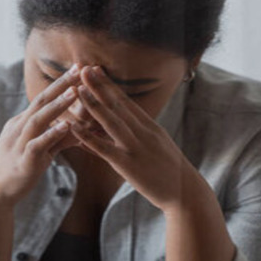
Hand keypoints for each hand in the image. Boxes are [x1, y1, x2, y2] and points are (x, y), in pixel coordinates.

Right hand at [0, 64, 83, 205]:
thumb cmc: (17, 168)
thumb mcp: (39, 150)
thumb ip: (58, 138)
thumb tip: (77, 129)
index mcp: (22, 122)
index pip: (44, 97)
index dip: (61, 83)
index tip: (79, 68)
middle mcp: (19, 128)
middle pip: (42, 101)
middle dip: (62, 84)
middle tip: (79, 69)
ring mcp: (19, 143)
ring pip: (39, 120)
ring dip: (58, 105)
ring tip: (75, 92)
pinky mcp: (23, 161)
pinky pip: (37, 145)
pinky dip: (50, 135)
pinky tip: (65, 127)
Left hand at [68, 65, 200, 211]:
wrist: (187, 193)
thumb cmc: (172, 172)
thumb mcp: (159, 147)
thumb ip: (142, 136)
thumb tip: (128, 128)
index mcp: (151, 127)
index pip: (126, 101)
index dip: (110, 85)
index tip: (97, 71)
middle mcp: (143, 132)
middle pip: (118, 105)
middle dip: (100, 86)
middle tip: (85, 68)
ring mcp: (135, 147)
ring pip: (110, 121)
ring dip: (93, 103)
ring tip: (78, 88)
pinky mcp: (128, 164)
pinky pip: (104, 148)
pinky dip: (88, 136)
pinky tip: (74, 127)